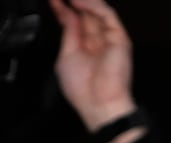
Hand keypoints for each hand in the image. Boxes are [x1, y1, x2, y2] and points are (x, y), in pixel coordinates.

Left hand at [50, 0, 136, 137]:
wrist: (98, 105)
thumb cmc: (83, 91)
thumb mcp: (66, 57)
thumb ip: (68, 33)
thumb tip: (66, 14)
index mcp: (83, 46)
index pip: (72, 20)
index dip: (61, 8)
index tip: (52, 0)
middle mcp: (97, 40)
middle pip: (84, 12)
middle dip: (72, 2)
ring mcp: (108, 37)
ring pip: (97, 9)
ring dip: (82, 0)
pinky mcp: (119, 37)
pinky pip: (107, 14)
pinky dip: (93, 5)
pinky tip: (79, 2)